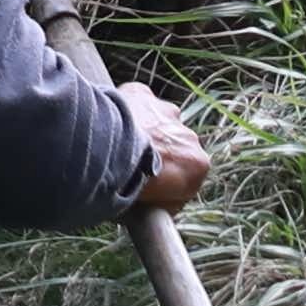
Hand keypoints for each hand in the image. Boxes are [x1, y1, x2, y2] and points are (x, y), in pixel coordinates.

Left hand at [120, 90, 214, 216]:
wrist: (106, 152)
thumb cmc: (128, 186)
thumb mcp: (150, 211)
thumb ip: (159, 205)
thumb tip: (150, 211)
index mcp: (198, 165)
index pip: (185, 179)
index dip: (164, 187)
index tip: (145, 192)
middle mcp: (190, 136)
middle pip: (173, 150)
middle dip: (155, 157)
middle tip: (128, 170)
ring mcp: (167, 112)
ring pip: (158, 124)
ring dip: (143, 132)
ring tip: (117, 147)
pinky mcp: (142, 94)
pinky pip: (138, 101)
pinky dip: (127, 109)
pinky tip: (109, 122)